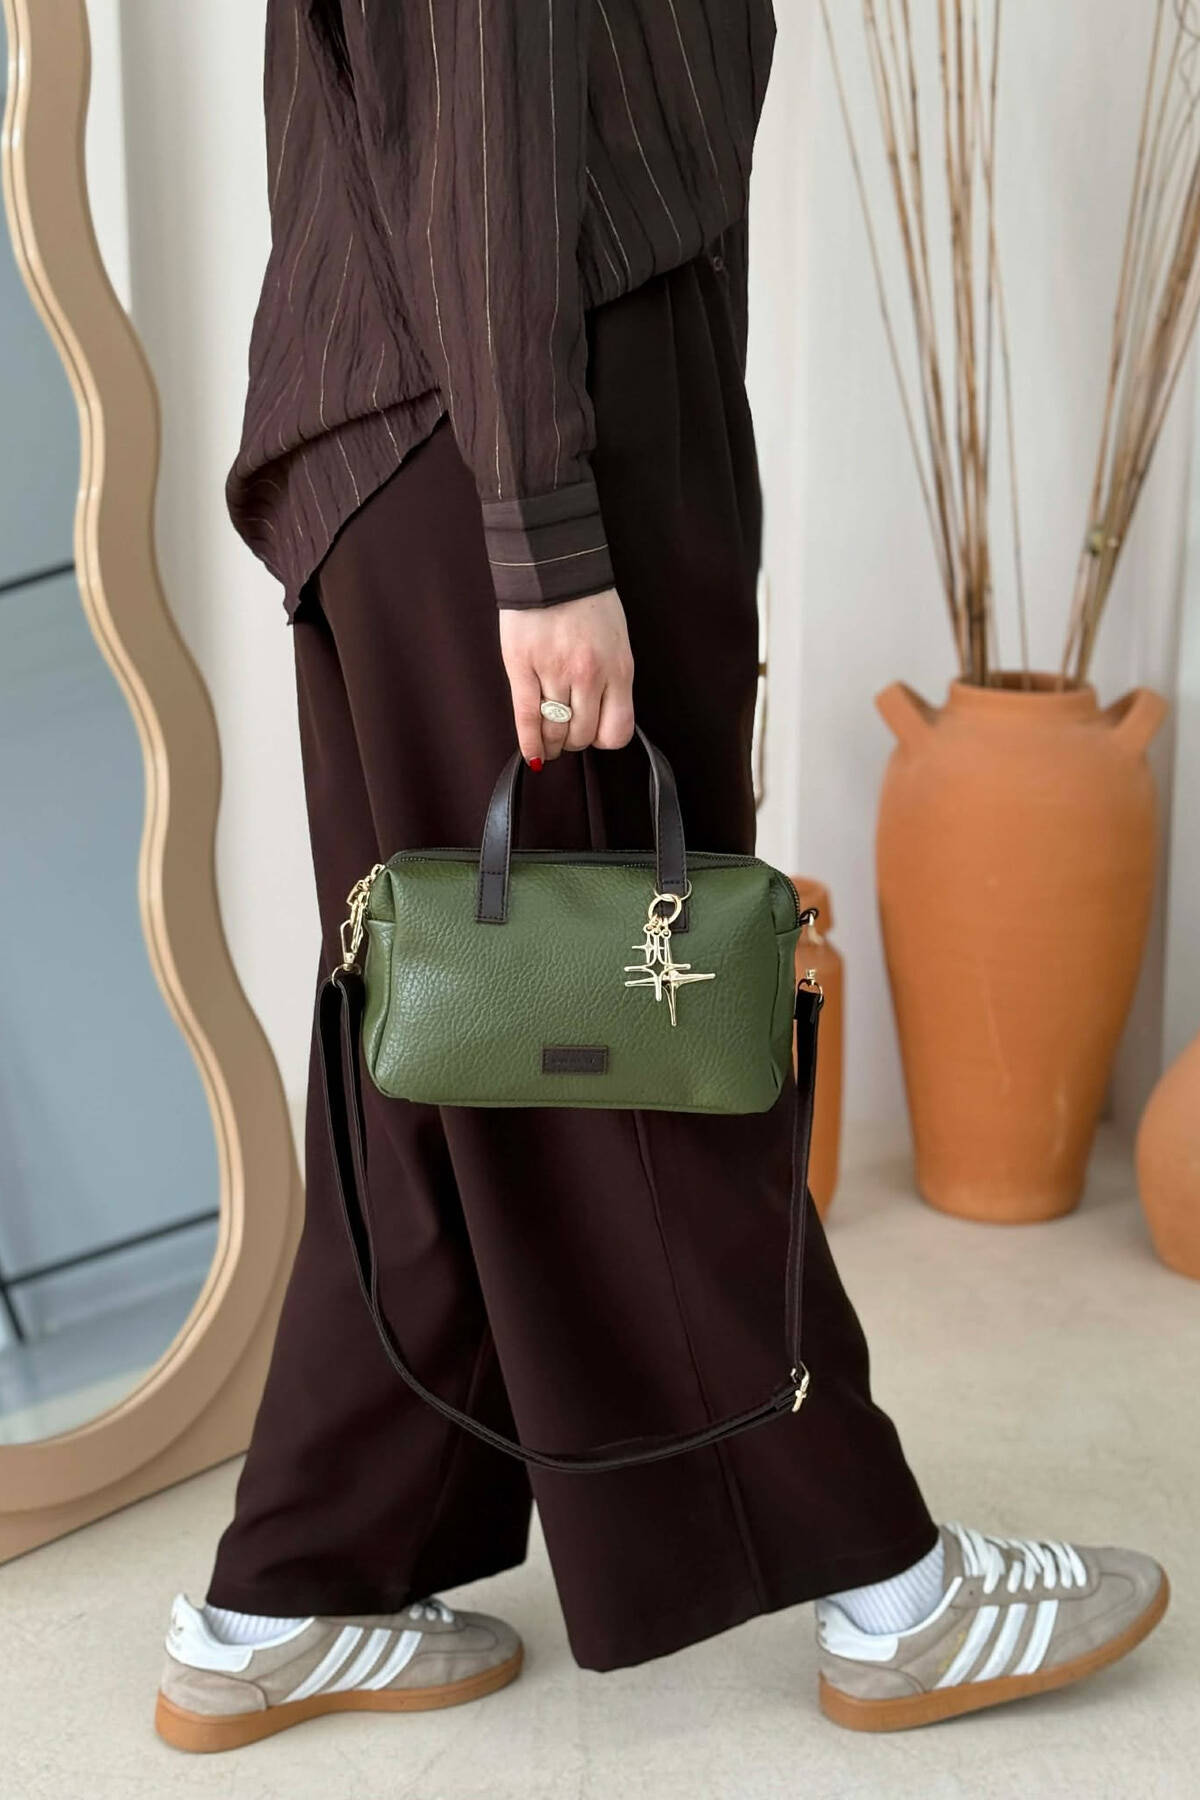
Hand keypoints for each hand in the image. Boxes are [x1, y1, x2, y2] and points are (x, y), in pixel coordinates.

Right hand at [498, 587, 635, 765]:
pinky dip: (529, 741)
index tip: (595, 734)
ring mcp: (555, 671)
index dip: (604, 738)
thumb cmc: (588, 602)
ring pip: (555, 730)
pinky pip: (526, 717)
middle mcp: (589, 675)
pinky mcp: (522, 666)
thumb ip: (612, 678)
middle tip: (567, 735)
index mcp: (618, 669)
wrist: (555, 566)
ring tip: (549, 743)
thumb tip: (600, 715)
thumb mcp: (617, 641)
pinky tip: (533, 755)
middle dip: (575, 740)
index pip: (616, 731)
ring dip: (552, 743)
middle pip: (582, 734)